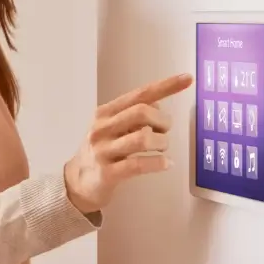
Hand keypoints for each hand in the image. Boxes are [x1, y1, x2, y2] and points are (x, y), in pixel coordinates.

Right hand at [63, 72, 194, 213]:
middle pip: (141, 112)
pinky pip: (138, 165)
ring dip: (161, 142)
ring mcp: (103, 151)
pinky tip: (165, 164)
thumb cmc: (101, 153)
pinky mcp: (107, 173)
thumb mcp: (111, 128)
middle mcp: (102, 128)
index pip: (139, 94)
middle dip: (162, 121)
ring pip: (143, 138)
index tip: (187, 79)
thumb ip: (132, 116)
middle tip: (164, 131)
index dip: (165, 86)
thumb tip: (158, 106)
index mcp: (105, 113)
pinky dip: (158, 163)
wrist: (76, 184)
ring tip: (162, 149)